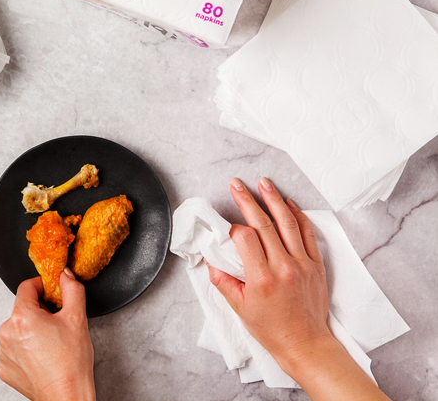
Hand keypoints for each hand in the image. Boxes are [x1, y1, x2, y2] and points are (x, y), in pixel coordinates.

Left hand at [0, 269, 95, 400]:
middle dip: (39, 312)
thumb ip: (72, 290)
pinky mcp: (3, 367)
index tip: (51, 293)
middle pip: (22, 309)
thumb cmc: (71, 365)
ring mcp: (2, 351)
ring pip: (17, 329)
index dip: (42, 287)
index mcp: (22, 317)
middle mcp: (6, 332)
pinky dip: (24, 349)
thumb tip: (65, 275)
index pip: (27, 287)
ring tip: (50, 345)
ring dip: (30, 331)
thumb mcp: (77, 319)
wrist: (66, 397)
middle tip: (56, 325)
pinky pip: (12, 348)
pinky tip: (40, 356)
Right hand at [208, 177, 390, 400]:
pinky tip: (288, 203)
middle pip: (264, 224)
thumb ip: (222, 281)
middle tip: (237, 184)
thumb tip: (212, 260)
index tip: (228, 228)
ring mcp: (302, 264)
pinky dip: (298, 215)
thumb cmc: (271, 329)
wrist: (305, 344)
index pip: (245, 238)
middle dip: (248, 200)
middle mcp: (283, 267)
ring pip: (287, 223)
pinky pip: (308, 233)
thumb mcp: (238, 308)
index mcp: (261, 278)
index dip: (233, 228)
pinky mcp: (316, 265)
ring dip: (274, 199)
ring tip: (263, 183)